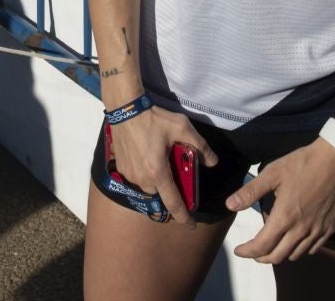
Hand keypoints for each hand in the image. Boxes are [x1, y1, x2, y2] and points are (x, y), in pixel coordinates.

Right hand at [108, 107, 216, 224]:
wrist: (126, 108)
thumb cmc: (155, 118)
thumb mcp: (183, 128)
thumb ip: (200, 146)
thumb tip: (213, 162)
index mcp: (158, 172)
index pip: (173, 203)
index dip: (184, 217)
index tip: (192, 225)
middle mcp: (142, 178)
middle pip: (161, 194)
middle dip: (170, 188)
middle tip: (176, 172)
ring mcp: (129, 175)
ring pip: (148, 187)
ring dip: (157, 180)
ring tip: (161, 161)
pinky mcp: (121, 169)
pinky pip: (137, 179)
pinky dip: (146, 174)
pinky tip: (149, 157)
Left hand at [228, 139, 334, 262]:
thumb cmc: (302, 164)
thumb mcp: (272, 173)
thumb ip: (250, 191)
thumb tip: (229, 205)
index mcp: (284, 217)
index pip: (261, 246)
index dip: (247, 252)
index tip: (238, 250)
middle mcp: (301, 230)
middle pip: (277, 257)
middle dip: (261, 257)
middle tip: (253, 251)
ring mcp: (317, 231)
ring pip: (295, 255)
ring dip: (280, 254)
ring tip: (273, 245)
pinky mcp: (330, 228)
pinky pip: (313, 249)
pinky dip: (300, 250)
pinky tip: (295, 240)